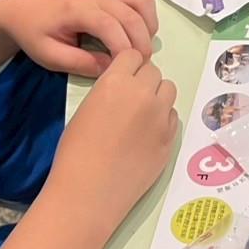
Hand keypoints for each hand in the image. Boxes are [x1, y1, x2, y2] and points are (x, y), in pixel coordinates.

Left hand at [0, 0, 159, 74]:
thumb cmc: (34, 33)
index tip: (125, 69)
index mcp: (77, 10)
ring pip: (142, 1)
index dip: (123, 49)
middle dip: (141, 44)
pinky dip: (147, 14)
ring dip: (147, 26)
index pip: (110, 26)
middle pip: (131, 15)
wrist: (24, 8)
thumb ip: (80, 63)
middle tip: (138, 67)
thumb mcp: (49, 56)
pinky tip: (138, 31)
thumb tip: (113, 69)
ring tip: (138, 48)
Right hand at [51, 51, 178, 210]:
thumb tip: (125, 87)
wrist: (88, 192)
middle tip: (130, 100)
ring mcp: (161, 117)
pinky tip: (147, 135)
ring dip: (157, 97)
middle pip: (154, 72)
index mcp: (116, 82)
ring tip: (142, 116)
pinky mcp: (170, 138)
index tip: (123, 77)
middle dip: (143, 81)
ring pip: (168, 90)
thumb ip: (111, 90)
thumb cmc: (75, 152)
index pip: (133, 55)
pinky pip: (173, 117)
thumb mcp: (87, 108)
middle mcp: (143, 93)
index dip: (128, 66)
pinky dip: (164, 120)